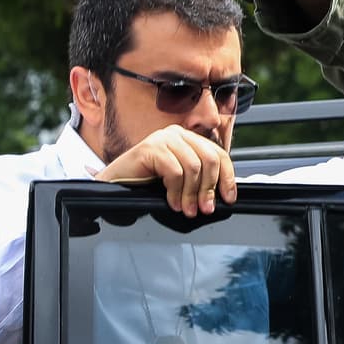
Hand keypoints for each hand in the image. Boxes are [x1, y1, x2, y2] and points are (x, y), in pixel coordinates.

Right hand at [94, 125, 237, 217]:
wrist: (114, 184)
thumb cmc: (146, 182)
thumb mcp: (180, 179)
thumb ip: (200, 179)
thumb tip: (223, 193)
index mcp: (189, 139)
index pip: (219, 154)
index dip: (227, 177)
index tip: (228, 198)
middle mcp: (177, 134)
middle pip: (209, 159)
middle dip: (210, 188)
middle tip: (206, 208)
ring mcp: (163, 138)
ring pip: (193, 167)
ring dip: (192, 194)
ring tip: (188, 209)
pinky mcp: (150, 148)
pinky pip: (174, 172)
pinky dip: (176, 192)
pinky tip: (173, 203)